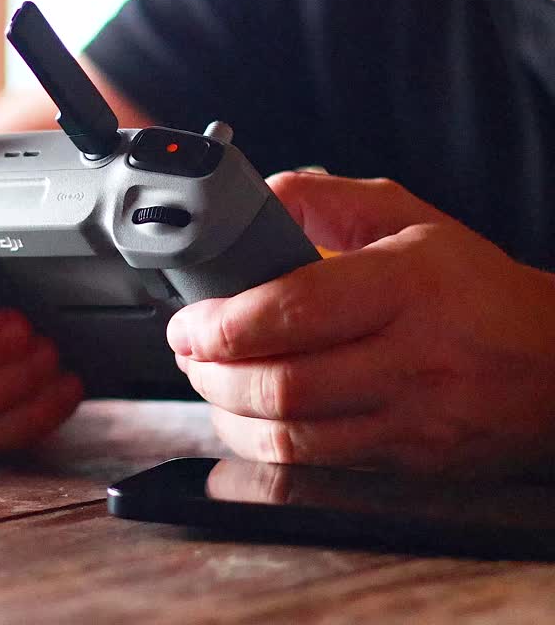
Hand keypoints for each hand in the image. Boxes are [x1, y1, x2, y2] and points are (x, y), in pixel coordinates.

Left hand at [169, 172, 554, 477]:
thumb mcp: (412, 221)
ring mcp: (412, 419)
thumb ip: (329, 201)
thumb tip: (260, 196)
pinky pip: (314, 465)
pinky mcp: (408, 462)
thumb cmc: (476, 290)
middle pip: (281, 384)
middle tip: (187, 350)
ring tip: (210, 380)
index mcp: (407, 285)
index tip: (186, 321)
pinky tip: (245, 419)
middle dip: (210, 372)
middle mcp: (411, 358)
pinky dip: (262, 445)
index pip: (295, 309)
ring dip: (227, 413)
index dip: (222, 323)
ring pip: (290, 436)